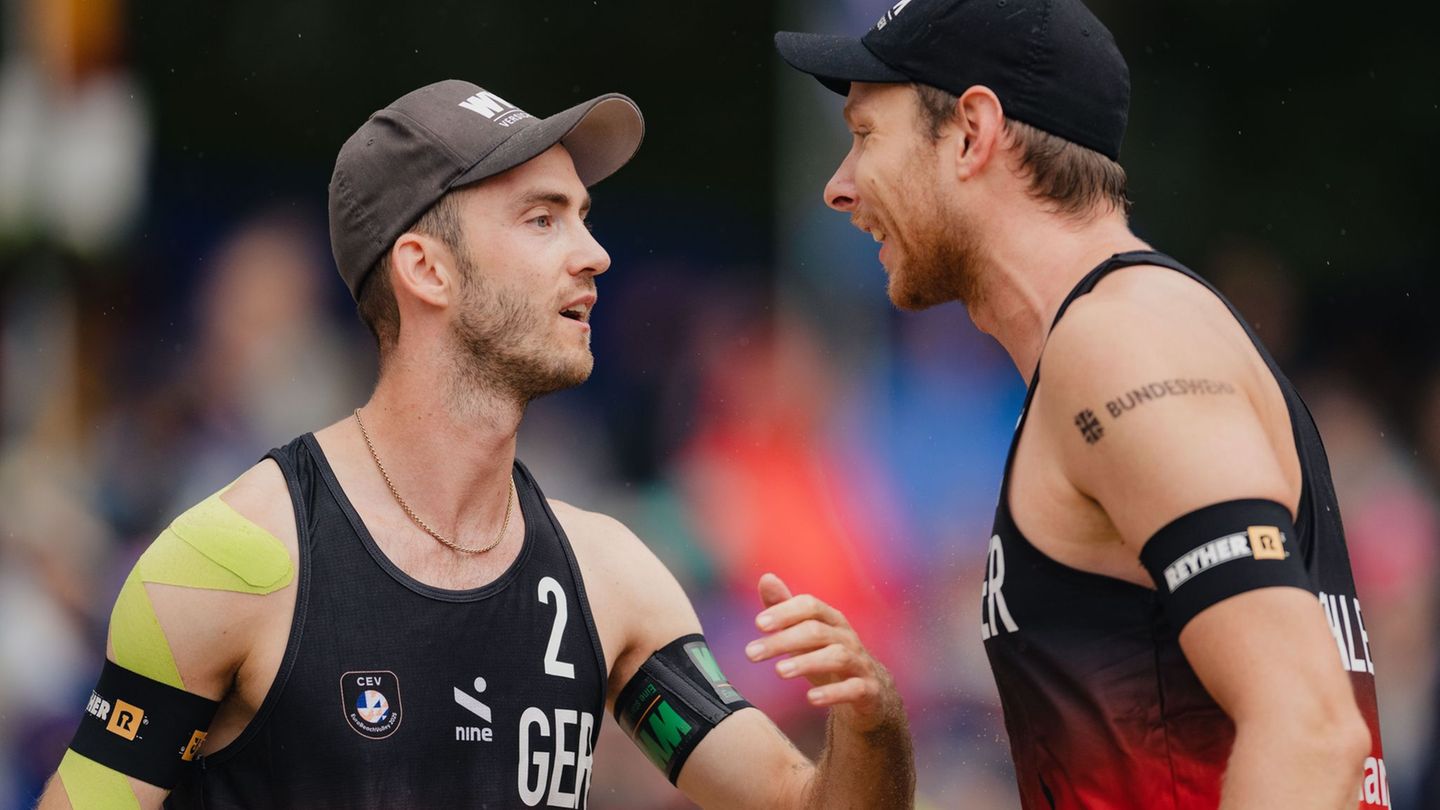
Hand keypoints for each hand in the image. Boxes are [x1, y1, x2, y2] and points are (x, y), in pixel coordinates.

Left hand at [744, 572, 899, 730]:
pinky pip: (854, 689)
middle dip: (783, 640)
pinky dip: (833, 693)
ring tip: (779, 671)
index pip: (810, 606)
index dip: (785, 612)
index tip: (758, 624)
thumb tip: (766, 578)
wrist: (868, 692)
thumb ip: (785, 609)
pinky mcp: (868, 689)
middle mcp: (847, 637)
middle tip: (751, 653)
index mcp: (831, 619)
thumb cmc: (828, 656)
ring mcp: (860, 663)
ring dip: (806, 662)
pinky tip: (811, 698)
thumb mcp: (805, 633)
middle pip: (817, 631)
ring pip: (837, 656)